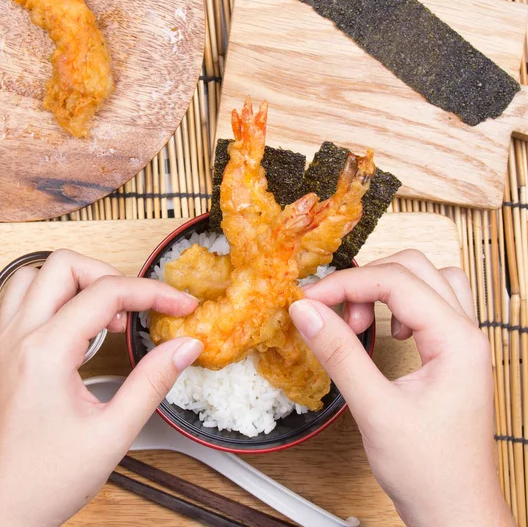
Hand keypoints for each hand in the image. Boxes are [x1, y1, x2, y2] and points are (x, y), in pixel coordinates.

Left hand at [0, 250, 201, 526]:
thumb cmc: (43, 482)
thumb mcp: (113, 433)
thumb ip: (154, 381)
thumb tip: (185, 345)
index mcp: (46, 352)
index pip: (108, 292)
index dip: (154, 292)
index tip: (181, 305)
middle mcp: (19, 338)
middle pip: (64, 265)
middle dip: (111, 276)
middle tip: (136, 308)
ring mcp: (3, 344)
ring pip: (33, 275)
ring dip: (74, 282)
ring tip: (103, 314)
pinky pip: (12, 301)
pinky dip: (43, 297)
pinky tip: (65, 323)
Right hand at [289, 250, 512, 526]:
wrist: (456, 513)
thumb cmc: (429, 472)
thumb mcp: (375, 410)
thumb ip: (339, 354)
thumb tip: (305, 310)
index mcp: (457, 340)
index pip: (395, 281)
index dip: (345, 284)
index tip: (309, 299)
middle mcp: (466, 332)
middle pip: (414, 268)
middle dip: (366, 282)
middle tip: (335, 315)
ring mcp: (462, 342)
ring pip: (426, 279)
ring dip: (386, 288)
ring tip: (360, 323)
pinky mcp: (451, 354)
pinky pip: (430, 304)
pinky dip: (400, 305)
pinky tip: (385, 333)